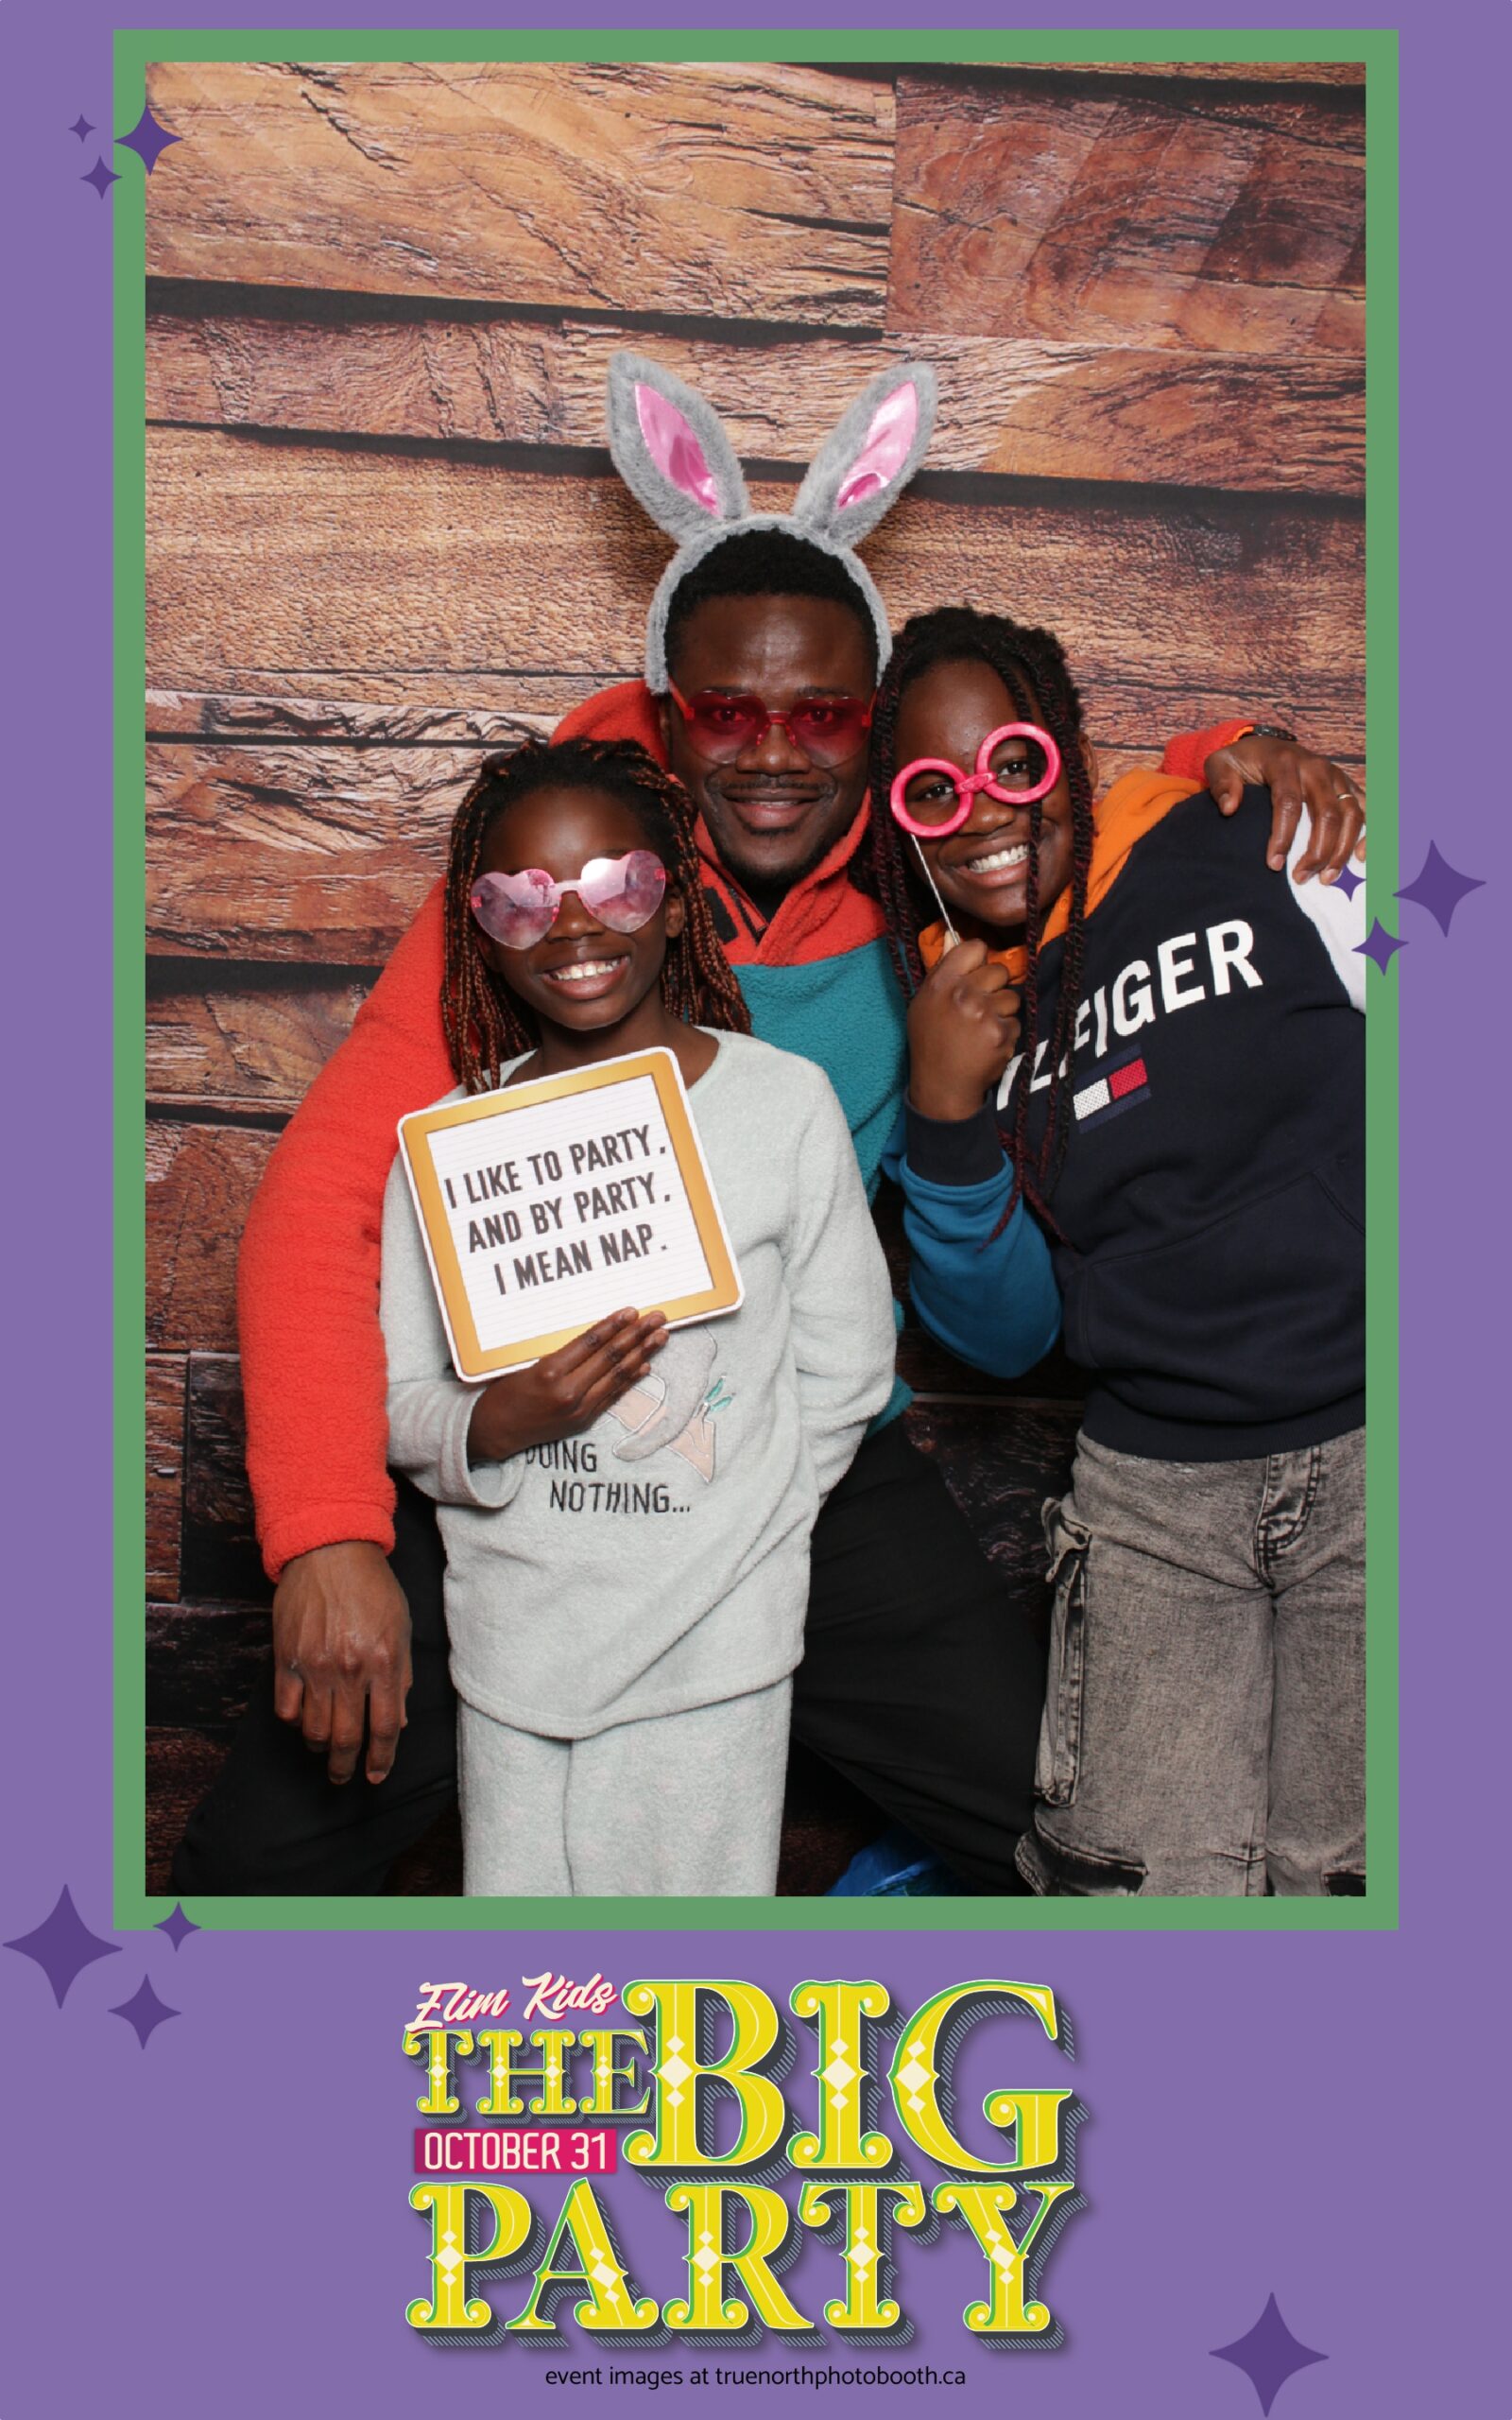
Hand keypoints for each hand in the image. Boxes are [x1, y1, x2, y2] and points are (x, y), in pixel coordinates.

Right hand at [271, 1539, 412, 1785]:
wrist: (330, 1550)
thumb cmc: (372, 1587)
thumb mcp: (401, 1628)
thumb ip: (402, 1676)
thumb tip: (397, 1722)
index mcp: (383, 1661)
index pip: (384, 1728)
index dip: (381, 1760)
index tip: (376, 1775)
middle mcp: (349, 1669)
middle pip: (346, 1738)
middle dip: (346, 1767)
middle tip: (345, 1776)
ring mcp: (314, 1666)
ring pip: (313, 1730)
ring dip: (321, 1748)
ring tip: (325, 1749)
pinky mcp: (286, 1658)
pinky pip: (286, 1709)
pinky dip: (295, 1722)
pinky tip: (303, 1718)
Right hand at [466, 1308, 667, 1464]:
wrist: (494, 1432)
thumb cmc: (503, 1393)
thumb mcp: (526, 1365)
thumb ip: (559, 1354)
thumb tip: (594, 1335)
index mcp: (550, 1372)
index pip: (590, 1343)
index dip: (613, 1325)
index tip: (632, 1311)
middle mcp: (568, 1391)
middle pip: (610, 1357)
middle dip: (637, 1335)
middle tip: (657, 1318)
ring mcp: (579, 1408)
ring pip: (618, 1376)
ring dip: (642, 1354)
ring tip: (660, 1338)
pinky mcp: (584, 1421)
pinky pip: (613, 1396)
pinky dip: (630, 1380)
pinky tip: (646, 1366)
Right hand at [906, 940, 1021, 1124]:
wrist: (942, 1085)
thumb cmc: (931, 1042)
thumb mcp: (924, 1003)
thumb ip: (942, 971)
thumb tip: (953, 936)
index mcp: (942, 982)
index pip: (975, 947)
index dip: (979, 959)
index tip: (976, 972)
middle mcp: (963, 993)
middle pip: (999, 970)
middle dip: (994, 987)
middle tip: (980, 1007)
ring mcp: (985, 1014)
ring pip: (1012, 997)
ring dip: (1002, 1011)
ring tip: (983, 1029)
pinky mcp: (1002, 1033)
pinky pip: (1016, 1021)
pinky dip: (1007, 1032)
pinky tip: (989, 1043)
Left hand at [1205, 734, 1365, 882]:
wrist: (1265, 746)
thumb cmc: (1242, 762)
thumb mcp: (1220, 764)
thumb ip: (1221, 783)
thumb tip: (1229, 808)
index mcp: (1284, 762)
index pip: (1288, 802)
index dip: (1283, 836)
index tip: (1273, 864)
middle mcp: (1316, 767)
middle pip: (1326, 813)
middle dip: (1317, 851)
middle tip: (1301, 878)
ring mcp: (1336, 775)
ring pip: (1351, 814)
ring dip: (1341, 849)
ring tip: (1326, 878)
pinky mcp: (1347, 785)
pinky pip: (1367, 808)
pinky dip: (1369, 832)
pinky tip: (1361, 857)